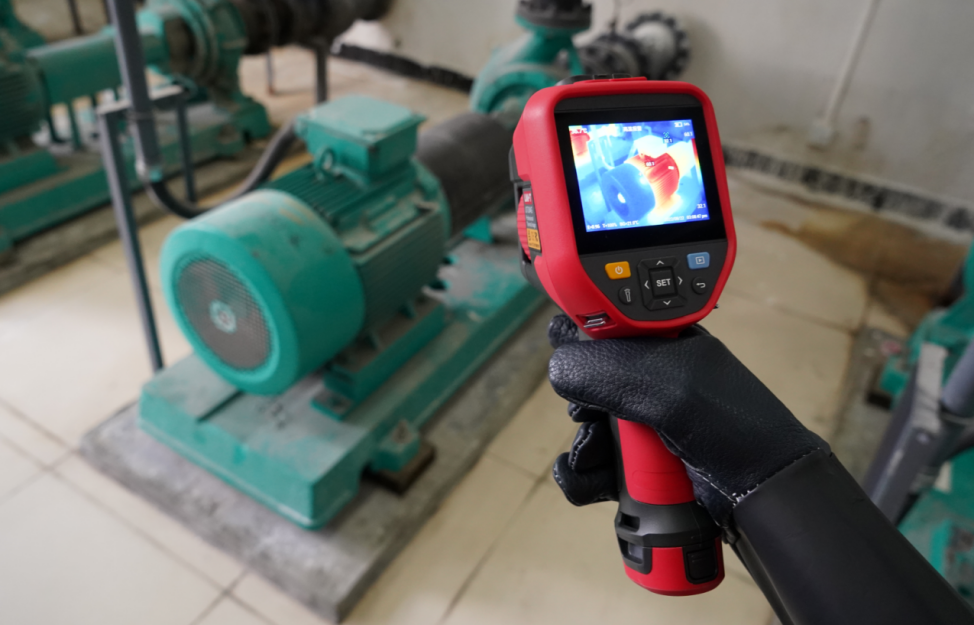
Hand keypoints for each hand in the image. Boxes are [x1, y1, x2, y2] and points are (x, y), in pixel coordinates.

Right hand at [547, 315, 827, 527]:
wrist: (762, 492)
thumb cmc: (727, 424)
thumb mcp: (666, 384)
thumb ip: (605, 369)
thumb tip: (556, 368)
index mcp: (660, 341)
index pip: (601, 325)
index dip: (578, 341)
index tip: (571, 365)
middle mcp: (649, 378)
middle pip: (585, 380)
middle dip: (581, 401)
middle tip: (590, 415)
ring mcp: (643, 423)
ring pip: (586, 426)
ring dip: (581, 444)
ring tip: (595, 456)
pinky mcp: (638, 463)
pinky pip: (592, 465)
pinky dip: (582, 475)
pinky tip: (588, 478)